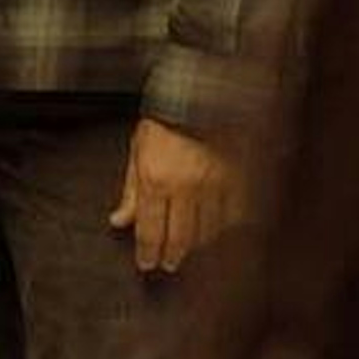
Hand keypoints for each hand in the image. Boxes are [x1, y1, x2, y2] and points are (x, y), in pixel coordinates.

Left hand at [110, 118, 238, 274]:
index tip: (147, 264)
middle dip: (172, 255)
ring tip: (188, 248)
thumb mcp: (138, 149)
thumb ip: (130, 190)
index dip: (148, 253)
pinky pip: (232, 215)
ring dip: (196, 245)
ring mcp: (216, 185)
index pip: (151, 230)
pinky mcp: (238, 180)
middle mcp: (187, 187)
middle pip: (180, 237)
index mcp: (157, 179)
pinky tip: (216, 229)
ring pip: (207, 231)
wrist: (202, 94)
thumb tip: (120, 220)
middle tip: (167, 264)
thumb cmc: (167, 117)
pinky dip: (223, 226)